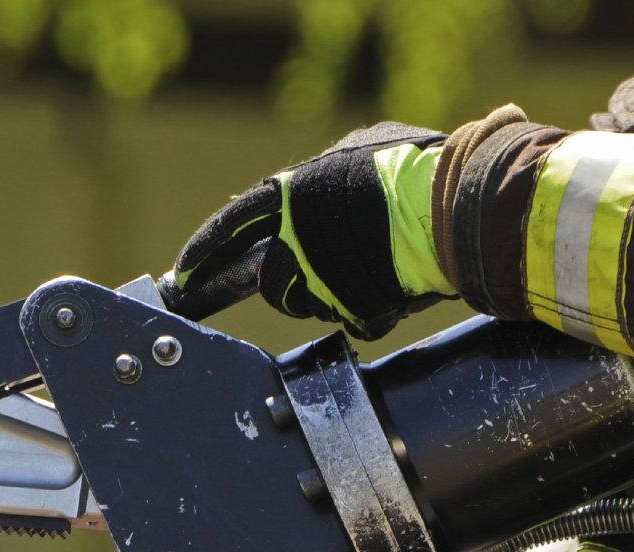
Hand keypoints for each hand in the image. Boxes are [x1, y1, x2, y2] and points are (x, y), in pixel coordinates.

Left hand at [164, 121, 453, 338]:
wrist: (451, 209)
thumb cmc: (414, 169)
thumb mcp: (361, 152)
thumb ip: (329, 178)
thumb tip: (323, 187)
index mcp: (290, 194)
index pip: (230, 227)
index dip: (205, 253)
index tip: (182, 277)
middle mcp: (293, 240)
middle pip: (270, 282)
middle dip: (288, 284)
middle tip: (317, 278)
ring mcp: (317, 278)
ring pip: (306, 303)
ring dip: (332, 293)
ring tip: (373, 266)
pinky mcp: (346, 309)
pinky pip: (349, 318)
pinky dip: (369, 307)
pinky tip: (394, 282)